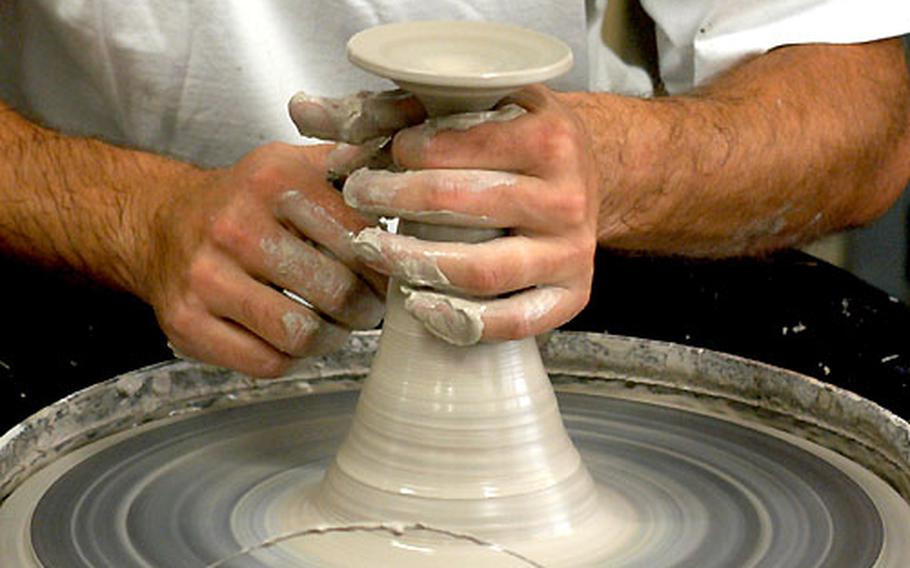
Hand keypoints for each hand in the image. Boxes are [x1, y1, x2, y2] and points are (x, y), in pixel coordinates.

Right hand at [143, 143, 386, 376]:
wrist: (159, 223)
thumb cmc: (242, 201)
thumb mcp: (291, 165)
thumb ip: (348, 167)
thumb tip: (407, 170)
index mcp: (273, 180)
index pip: (357, 237)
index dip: (382, 265)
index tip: (385, 275)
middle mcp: (236, 226)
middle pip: (335, 290)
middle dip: (363, 307)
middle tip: (366, 308)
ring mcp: (206, 278)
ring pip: (301, 333)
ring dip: (331, 337)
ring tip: (334, 325)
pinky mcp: (187, 323)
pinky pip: (267, 362)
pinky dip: (292, 357)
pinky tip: (294, 337)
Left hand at [343, 84, 599, 344]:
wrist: (590, 174)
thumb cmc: (520, 138)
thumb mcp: (476, 106)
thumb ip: (392, 109)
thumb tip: (304, 112)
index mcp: (550, 138)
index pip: (458, 147)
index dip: (403, 153)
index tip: (376, 156)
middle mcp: (568, 198)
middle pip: (462, 206)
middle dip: (395, 201)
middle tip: (359, 196)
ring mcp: (571, 253)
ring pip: (482, 271)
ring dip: (415, 264)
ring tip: (373, 250)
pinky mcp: (572, 297)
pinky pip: (514, 322)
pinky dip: (461, 321)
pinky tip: (419, 306)